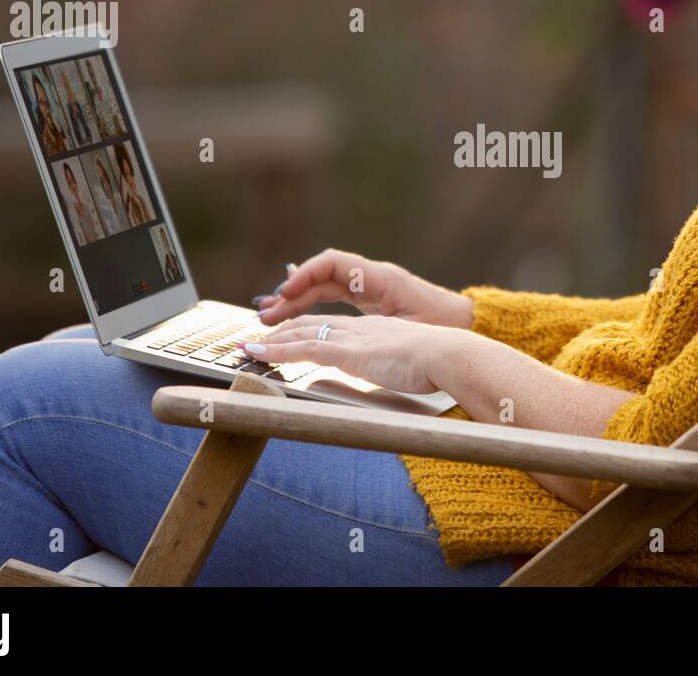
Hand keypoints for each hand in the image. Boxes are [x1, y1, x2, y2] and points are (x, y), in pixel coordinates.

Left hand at [241, 314, 461, 393]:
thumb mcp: (411, 363)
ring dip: (272, 339)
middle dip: (282, 329)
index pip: (331, 325)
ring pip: (300, 332)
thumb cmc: (439, 362)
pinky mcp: (347, 352)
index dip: (307, 328)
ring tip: (249, 345)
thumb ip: (395, 365)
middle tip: (260, 336)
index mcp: (373, 329)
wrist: (448, 354)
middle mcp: (358, 328)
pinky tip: (258, 352)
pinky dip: (277, 350)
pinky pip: (303, 348)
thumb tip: (393, 374)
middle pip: (310, 323)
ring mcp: (351, 338)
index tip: (289, 332)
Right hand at [252, 248, 473, 328]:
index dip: (304, 275)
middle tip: (264, 314)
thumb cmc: (443, 327)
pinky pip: (335, 300)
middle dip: (291, 294)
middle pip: (321, 278)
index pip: (331, 263)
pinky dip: (313, 308)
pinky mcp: (374, 305)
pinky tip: (295, 320)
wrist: (467, 330)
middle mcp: (372, 280)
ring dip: (296, 302)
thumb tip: (339, 319)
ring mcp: (372, 291)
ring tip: (269, 316)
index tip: (284, 293)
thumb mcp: (409, 325)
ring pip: (325, 290)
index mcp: (380, 278)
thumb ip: (376, 321)